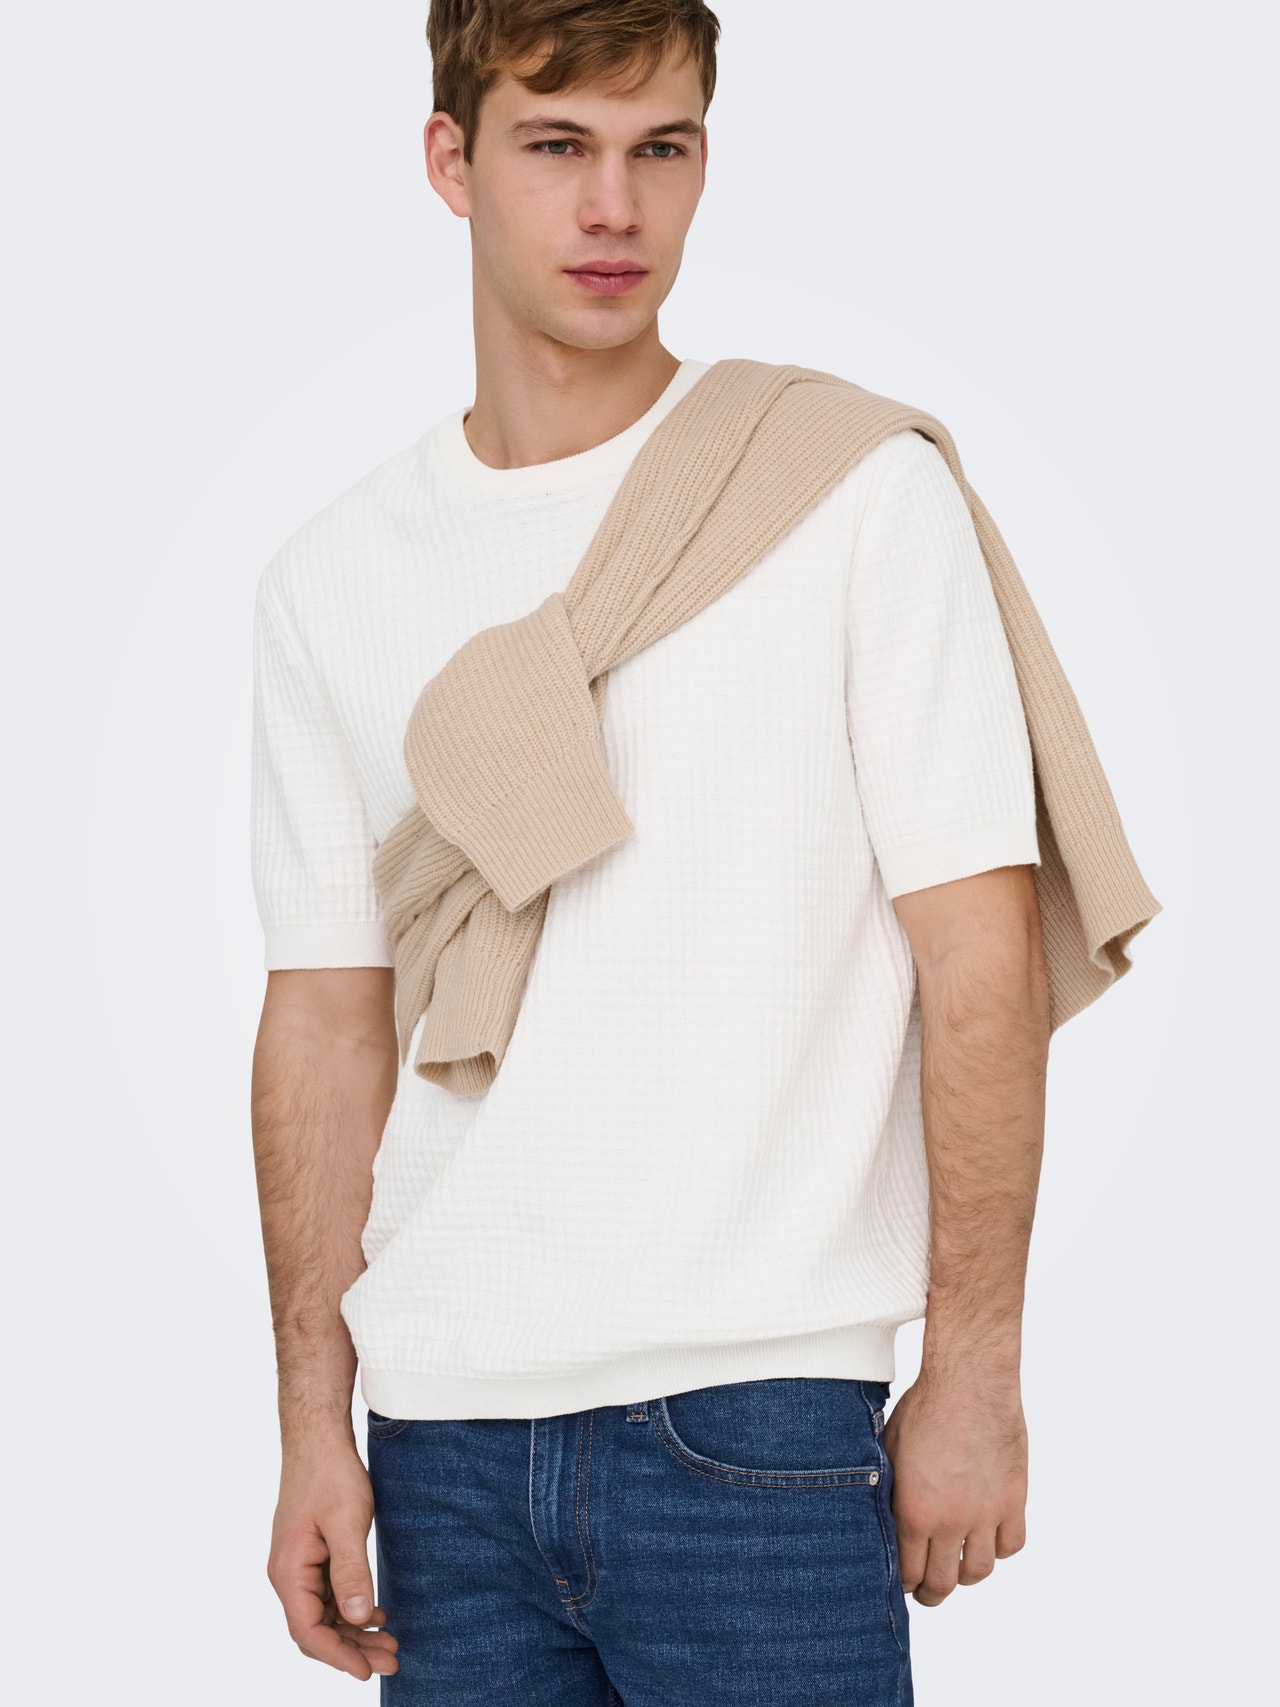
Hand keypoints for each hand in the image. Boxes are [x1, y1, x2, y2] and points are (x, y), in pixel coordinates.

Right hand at [267, 1434, 399, 1679]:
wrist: (318, 1439)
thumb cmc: (330, 1475)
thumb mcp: (347, 1523)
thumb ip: (351, 1572)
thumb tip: (356, 1619)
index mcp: (289, 1572)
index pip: (309, 1632)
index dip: (339, 1656)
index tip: (369, 1671)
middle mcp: (288, 1575)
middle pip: (317, 1629)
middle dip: (353, 1649)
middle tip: (392, 1661)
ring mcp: (299, 1567)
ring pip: (324, 1615)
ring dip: (354, 1632)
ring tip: (391, 1644)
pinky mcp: (311, 1557)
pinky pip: (328, 1596)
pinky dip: (351, 1610)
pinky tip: (376, 1614)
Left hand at [881, 1370, 1027, 1606]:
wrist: (970, 1381)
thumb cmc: (924, 1408)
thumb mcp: (889, 1450)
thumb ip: (888, 1491)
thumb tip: (881, 1519)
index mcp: (914, 1510)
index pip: (907, 1572)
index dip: (902, 1584)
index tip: (901, 1583)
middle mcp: (951, 1520)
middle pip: (943, 1582)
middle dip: (931, 1593)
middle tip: (927, 1592)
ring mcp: (986, 1513)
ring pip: (979, 1570)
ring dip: (965, 1574)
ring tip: (957, 1567)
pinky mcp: (1014, 1499)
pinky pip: (1011, 1544)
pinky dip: (1000, 1547)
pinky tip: (988, 1537)